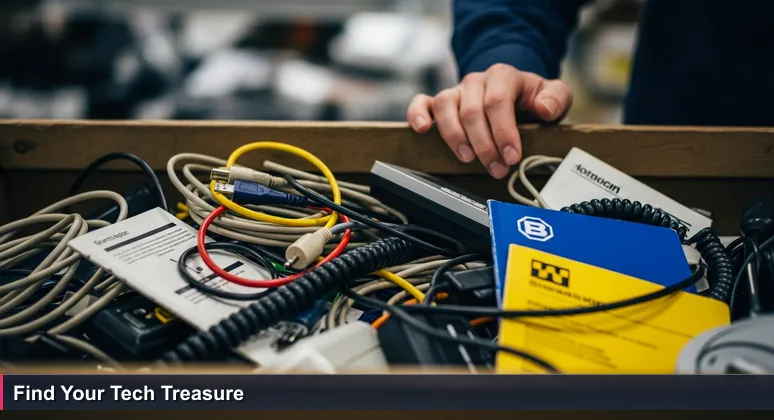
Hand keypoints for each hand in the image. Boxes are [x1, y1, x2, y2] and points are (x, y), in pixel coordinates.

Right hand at [407, 63, 572, 178]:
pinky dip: (418, 114)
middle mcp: (476, 81)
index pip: (498, 102)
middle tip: (496, 169)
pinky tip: (422, 130)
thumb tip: (545, 109)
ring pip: (445, 106)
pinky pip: (422, 102)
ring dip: (455, 136)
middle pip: (472, 111)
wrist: (514, 93)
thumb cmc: (532, 99)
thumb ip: (556, 98)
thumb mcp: (554, 96)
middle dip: (484, 145)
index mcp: (503, 76)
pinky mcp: (439, 102)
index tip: (511, 157)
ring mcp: (456, 91)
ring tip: (468, 158)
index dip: (503, 132)